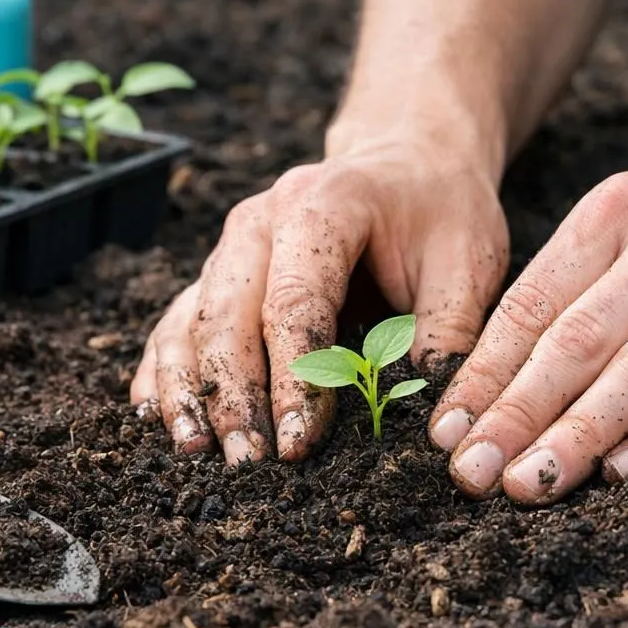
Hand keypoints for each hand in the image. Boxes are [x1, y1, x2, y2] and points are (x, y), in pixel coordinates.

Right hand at [131, 140, 508, 461]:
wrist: (408, 164)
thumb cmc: (441, 213)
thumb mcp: (469, 262)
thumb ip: (449, 332)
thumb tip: (430, 414)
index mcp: (320, 208)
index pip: (294, 305)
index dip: (294, 381)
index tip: (299, 444)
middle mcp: (257, 224)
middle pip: (227, 318)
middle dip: (233, 398)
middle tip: (248, 464)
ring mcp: (229, 249)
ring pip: (189, 325)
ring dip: (188, 393)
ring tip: (196, 453)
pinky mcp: (217, 276)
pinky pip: (176, 326)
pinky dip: (164, 374)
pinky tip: (157, 421)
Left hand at [427, 140, 627, 502]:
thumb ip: (581, 281)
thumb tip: (497, 376)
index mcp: (622, 210)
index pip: (533, 303)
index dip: (484, 374)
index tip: (446, 433)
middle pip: (577, 340)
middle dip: (515, 414)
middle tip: (471, 475)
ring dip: (579, 435)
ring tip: (530, 485)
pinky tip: (626, 474)